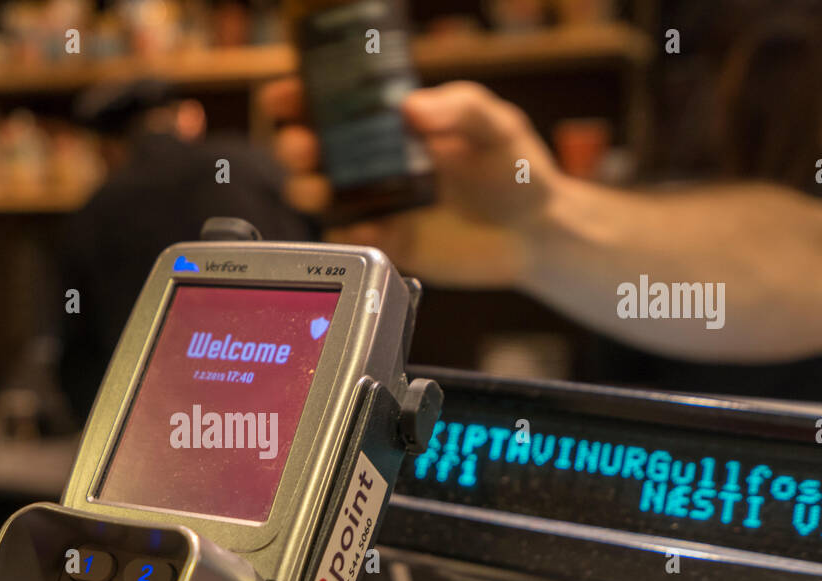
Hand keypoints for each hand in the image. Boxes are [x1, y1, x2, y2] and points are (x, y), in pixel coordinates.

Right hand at [261, 78, 560, 284]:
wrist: (535, 233)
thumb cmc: (513, 169)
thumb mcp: (494, 125)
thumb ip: (458, 109)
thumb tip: (410, 107)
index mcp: (391, 123)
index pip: (332, 104)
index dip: (300, 97)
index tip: (285, 96)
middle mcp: (374, 162)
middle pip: (312, 151)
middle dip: (295, 146)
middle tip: (304, 147)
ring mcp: (376, 204)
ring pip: (319, 197)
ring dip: (307, 190)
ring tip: (319, 189)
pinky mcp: (386, 243)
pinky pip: (349, 241)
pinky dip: (345, 234)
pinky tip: (361, 227)